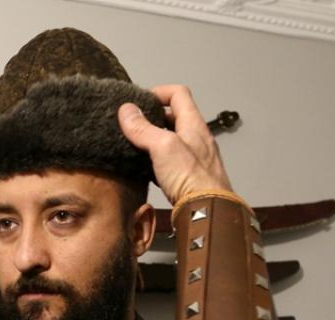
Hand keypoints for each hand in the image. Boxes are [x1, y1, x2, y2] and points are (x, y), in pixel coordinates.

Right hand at [118, 85, 232, 204]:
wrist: (208, 211)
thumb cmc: (191, 177)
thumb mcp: (163, 147)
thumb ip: (144, 128)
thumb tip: (126, 110)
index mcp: (193, 124)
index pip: (178, 94)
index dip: (158, 92)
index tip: (139, 102)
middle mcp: (196, 138)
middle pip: (173, 117)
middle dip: (151, 118)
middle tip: (131, 125)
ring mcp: (193, 158)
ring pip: (170, 140)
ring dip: (152, 140)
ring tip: (132, 146)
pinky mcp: (188, 177)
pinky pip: (170, 161)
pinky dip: (155, 160)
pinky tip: (144, 169)